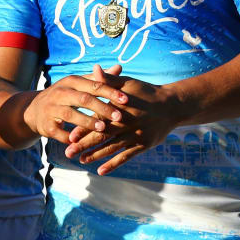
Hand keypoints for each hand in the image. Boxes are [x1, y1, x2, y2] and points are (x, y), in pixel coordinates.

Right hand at [22, 65, 128, 145]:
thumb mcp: (78, 84)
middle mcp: (59, 93)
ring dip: (87, 122)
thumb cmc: (64, 96)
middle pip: (83, 99)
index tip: (126, 100)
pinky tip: (82, 142)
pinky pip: (60, 132)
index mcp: (70, 82)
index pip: (93, 85)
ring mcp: (51, 108)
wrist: (33, 110)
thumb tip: (119, 67)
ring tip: (102, 128)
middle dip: (102, 108)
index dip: (109, 92)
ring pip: (71, 114)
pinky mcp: (46, 125)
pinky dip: (70, 137)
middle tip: (119, 116)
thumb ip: (98, 78)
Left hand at [65, 72, 183, 175]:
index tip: (69, 137)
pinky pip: (125, 157)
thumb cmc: (146, 92)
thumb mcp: (127, 83)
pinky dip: (113, 164)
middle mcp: (126, 125)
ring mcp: (135, 137)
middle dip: (84, 145)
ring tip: (81, 161)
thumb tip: (94, 68)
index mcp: (119, 110)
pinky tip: (101, 171)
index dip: (83, 129)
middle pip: (101, 137)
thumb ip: (109, 79)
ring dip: (95, 156)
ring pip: (111, 149)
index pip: (97, 120)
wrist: (172, 106)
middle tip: (68, 153)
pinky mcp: (143, 146)